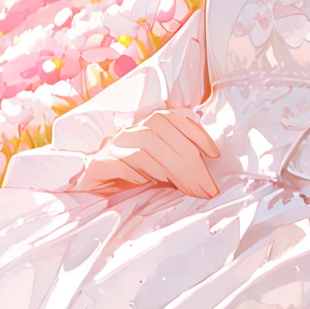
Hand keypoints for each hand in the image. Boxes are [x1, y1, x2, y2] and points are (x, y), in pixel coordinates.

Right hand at [78, 108, 221, 198]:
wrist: (95, 190)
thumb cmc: (134, 178)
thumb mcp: (162, 168)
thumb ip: (179, 163)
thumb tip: (208, 175)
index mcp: (146, 127)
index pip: (173, 118)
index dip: (196, 133)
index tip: (214, 155)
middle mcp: (130, 131)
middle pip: (161, 134)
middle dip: (189, 162)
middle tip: (206, 188)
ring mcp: (113, 146)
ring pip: (144, 147)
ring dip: (169, 169)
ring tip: (185, 189)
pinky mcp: (100, 164)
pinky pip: (122, 163)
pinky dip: (139, 173)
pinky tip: (148, 184)